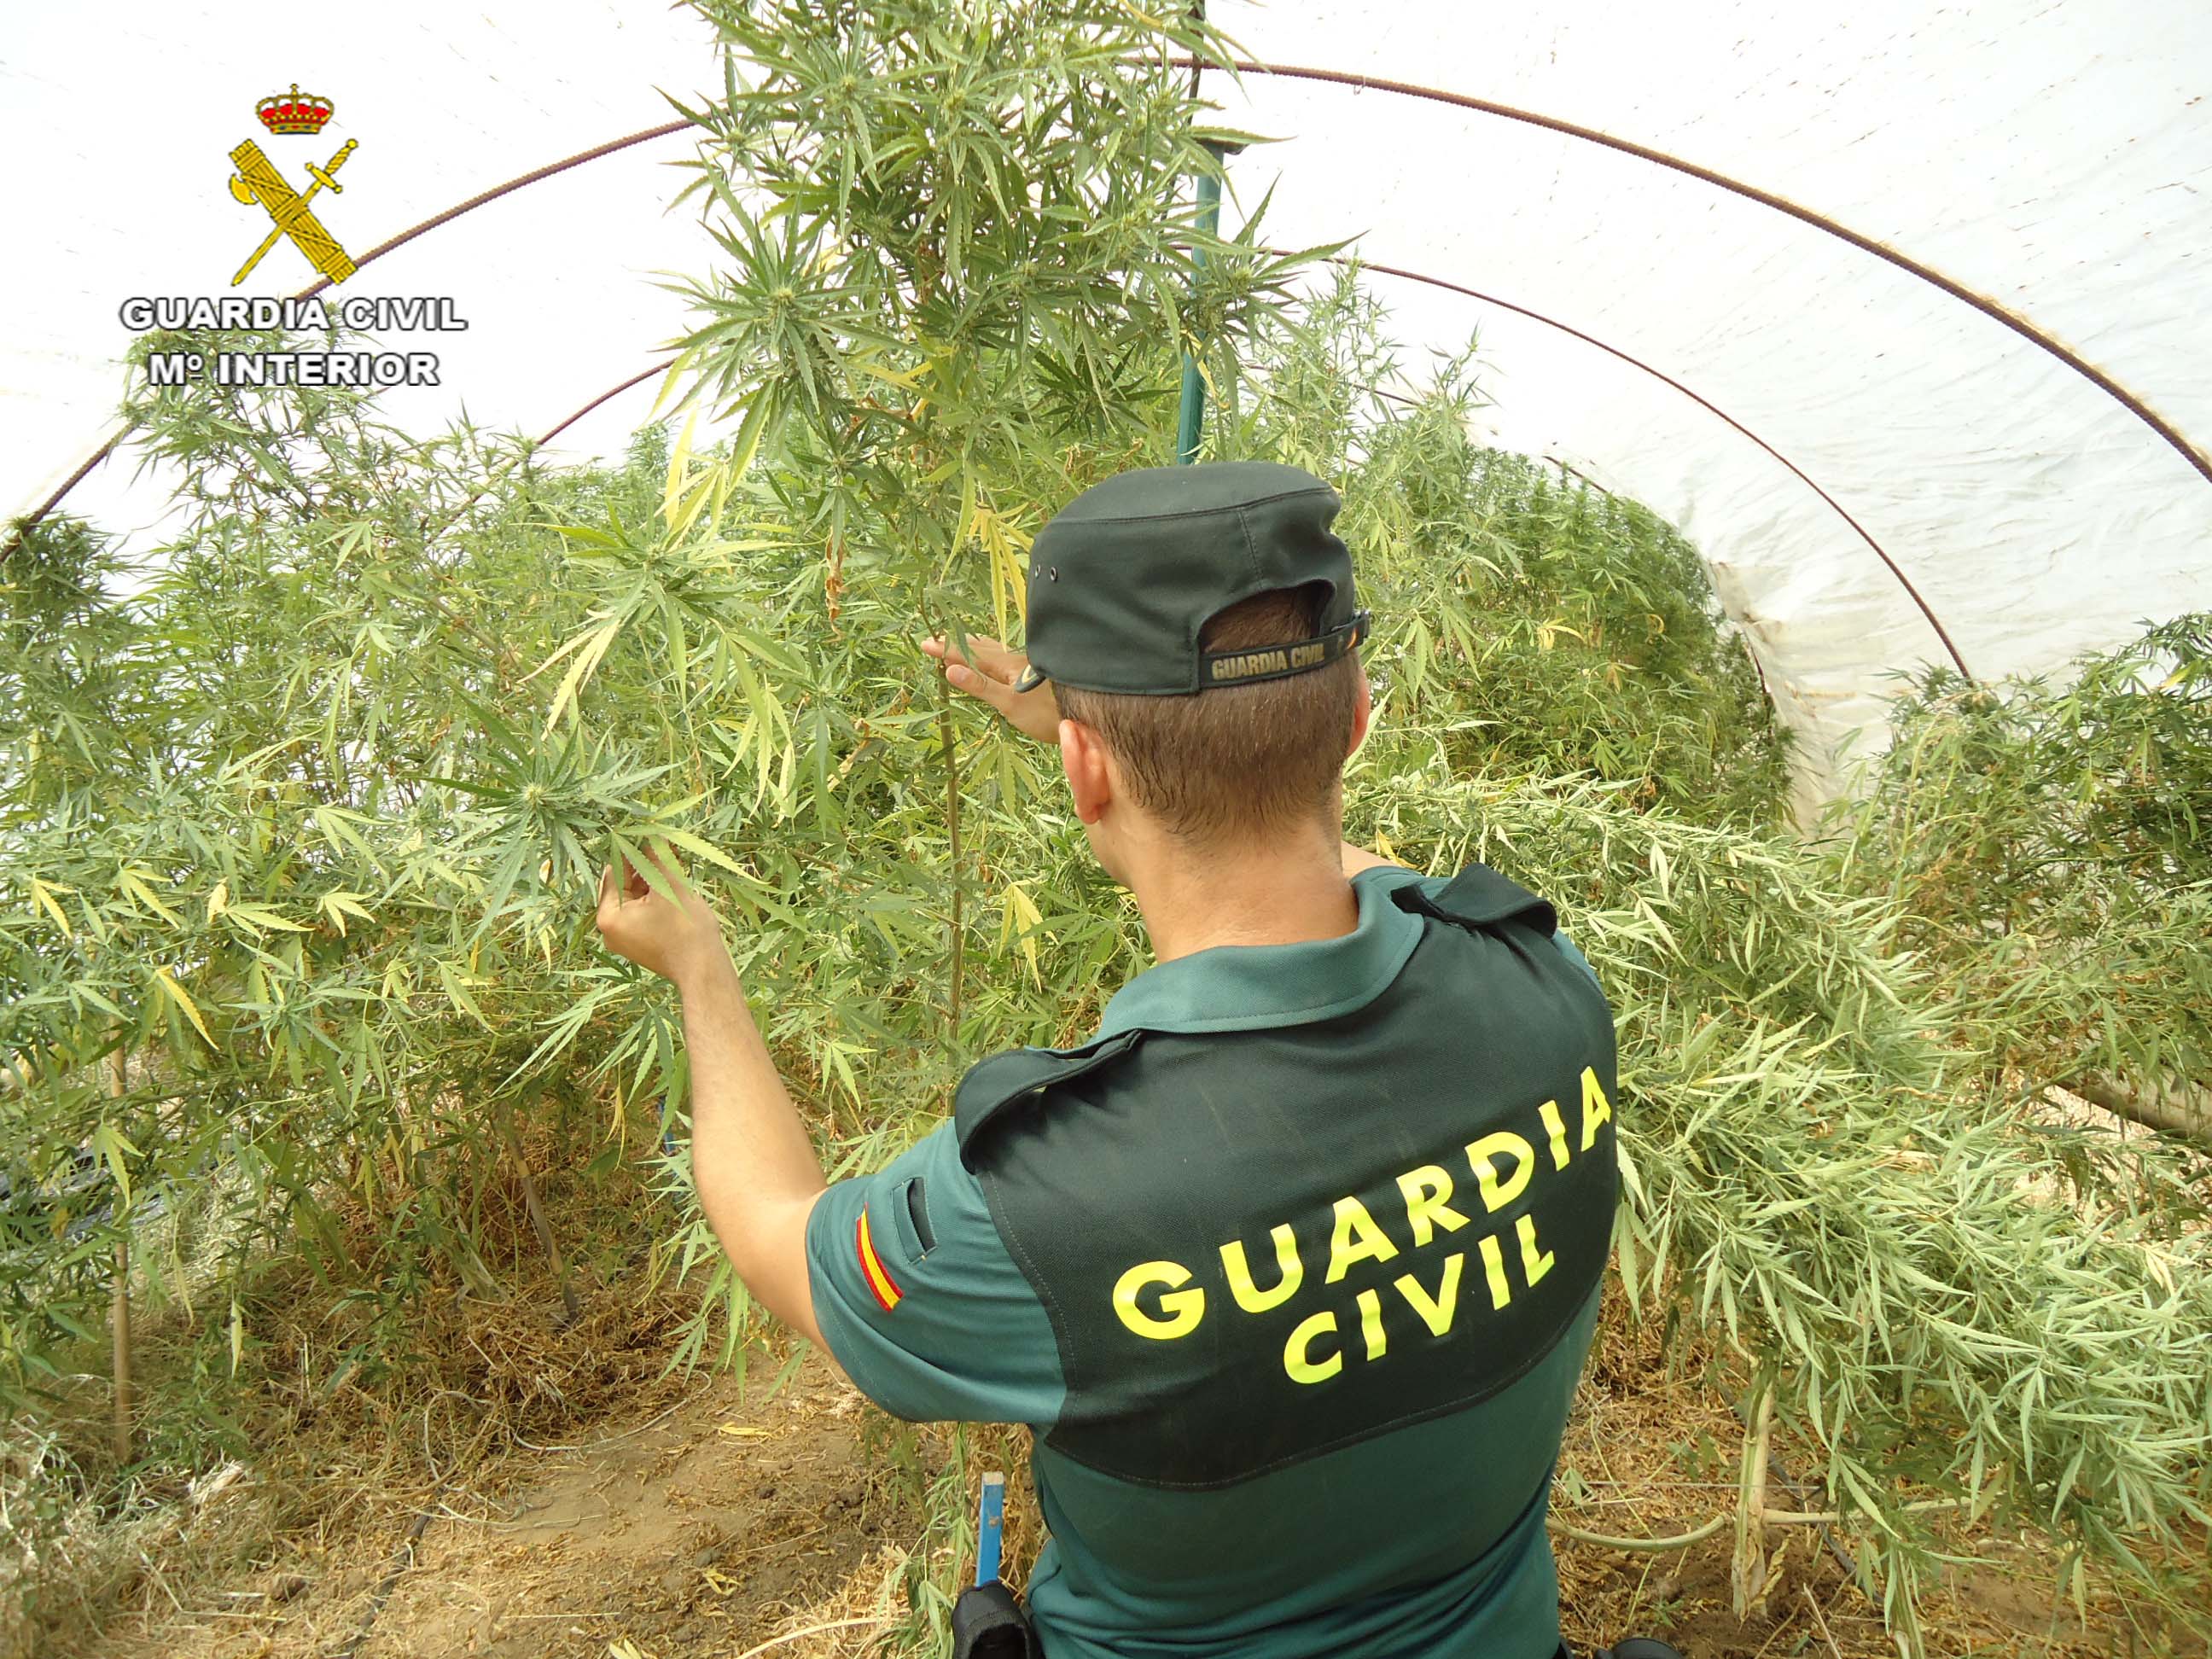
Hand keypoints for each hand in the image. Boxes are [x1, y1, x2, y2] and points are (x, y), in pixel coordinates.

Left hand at [595, 841, 727, 989]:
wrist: (704, 969)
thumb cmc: (685, 929)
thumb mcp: (669, 886)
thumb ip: (656, 857)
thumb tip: (651, 833)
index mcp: (609, 917)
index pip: (615, 873)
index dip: (632, 851)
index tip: (646, 834)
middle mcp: (610, 930)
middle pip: (625, 886)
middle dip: (644, 866)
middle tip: (663, 846)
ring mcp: (625, 939)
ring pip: (636, 898)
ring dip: (652, 880)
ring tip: (671, 862)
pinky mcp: (641, 943)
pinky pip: (643, 912)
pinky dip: (655, 898)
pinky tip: (672, 883)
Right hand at [922, 632, 1062, 743]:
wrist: (1090, 715)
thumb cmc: (1048, 714)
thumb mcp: (1010, 703)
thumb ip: (981, 686)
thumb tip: (950, 668)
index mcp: (1005, 666)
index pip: (968, 655)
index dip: (946, 650)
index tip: (925, 643)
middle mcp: (1015, 661)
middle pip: (981, 648)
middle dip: (958, 644)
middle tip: (938, 637)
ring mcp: (1027, 666)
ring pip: (995, 651)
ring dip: (977, 646)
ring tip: (966, 639)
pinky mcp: (1037, 674)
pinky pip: (1006, 657)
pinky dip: (994, 653)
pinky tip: (1002, 657)